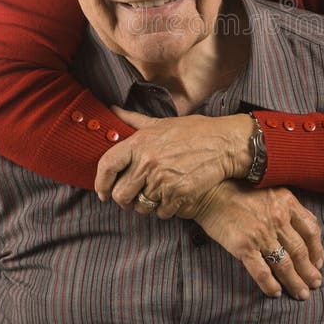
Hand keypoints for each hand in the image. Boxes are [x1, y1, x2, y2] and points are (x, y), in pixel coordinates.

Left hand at [95, 107, 253, 216]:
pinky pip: (161, 212)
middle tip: (133, 198)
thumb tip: (112, 110)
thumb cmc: (193, 132)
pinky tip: (172, 198)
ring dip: (146, 206)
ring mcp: (163, 180)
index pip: (107, 166)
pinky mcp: (178, 194)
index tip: (103, 192)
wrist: (223, 143)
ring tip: (156, 196)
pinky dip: (165, 209)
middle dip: (125, 200)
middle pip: (121, 195)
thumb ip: (133, 120)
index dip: (100, 183)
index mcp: (140, 143)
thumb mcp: (160, 122)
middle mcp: (148, 162)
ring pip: (141, 207)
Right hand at [190, 182, 323, 299]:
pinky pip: (261, 271)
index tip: (318, 263)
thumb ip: (291, 207)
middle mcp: (277, 218)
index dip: (317, 250)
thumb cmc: (241, 190)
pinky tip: (275, 293)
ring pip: (284, 265)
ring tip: (301, 294)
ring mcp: (261, 234)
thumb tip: (311, 224)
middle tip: (315, 284)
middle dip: (309, 272)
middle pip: (300, 252)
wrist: (210, 192)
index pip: (311, 231)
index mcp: (287, 203)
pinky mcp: (244, 246)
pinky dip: (270, 285)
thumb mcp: (272, 190)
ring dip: (295, 282)